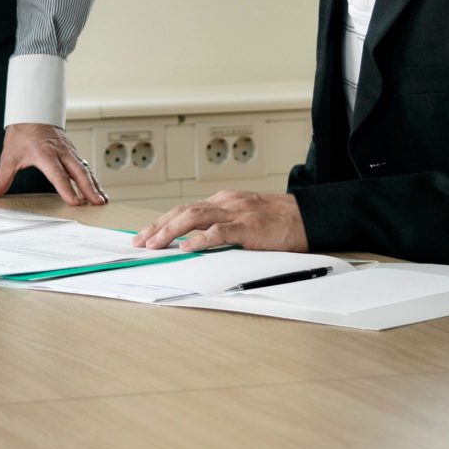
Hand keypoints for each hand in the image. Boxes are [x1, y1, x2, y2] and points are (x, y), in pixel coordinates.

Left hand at [0, 123, 105, 204]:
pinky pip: (85, 166)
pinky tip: (97, 189)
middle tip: (97, 203)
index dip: (66, 188)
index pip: (57, 174)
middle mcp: (60, 152)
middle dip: (89, 188)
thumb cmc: (22, 134)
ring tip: (101, 200)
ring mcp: (69, 151)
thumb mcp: (8, 157)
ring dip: (94, 185)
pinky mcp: (72, 152)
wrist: (32, 112)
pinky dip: (92, 178)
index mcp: (44, 153)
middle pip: (78, 172)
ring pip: (85, 169)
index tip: (74, 202)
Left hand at [130, 190, 305, 252]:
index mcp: (224, 200)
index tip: (146, 235)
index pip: (185, 208)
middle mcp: (226, 202)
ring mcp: (237, 212)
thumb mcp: (245, 216)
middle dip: (158, 226)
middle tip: (140, 242)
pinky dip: (201, 240)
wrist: (308, 217)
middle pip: (183, 210)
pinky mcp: (249, 226)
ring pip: (195, 217)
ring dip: (171, 231)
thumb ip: (223, 224)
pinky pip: (220, 232)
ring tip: (155, 245)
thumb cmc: (279, 221)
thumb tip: (197, 241)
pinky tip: (187, 248)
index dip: (162, 222)